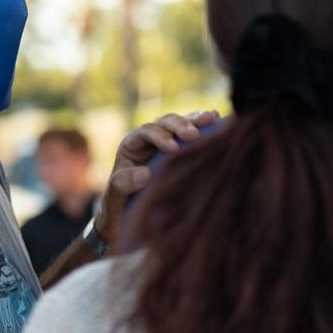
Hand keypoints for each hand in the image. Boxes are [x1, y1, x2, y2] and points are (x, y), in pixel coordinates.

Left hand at [94, 111, 220, 245]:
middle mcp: (151, 139)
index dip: (160, 137)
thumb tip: (146, 173)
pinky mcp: (185, 149)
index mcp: (133, 145)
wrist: (133, 214)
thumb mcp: (116, 196)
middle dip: (180, 126)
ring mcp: (170, 141)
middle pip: (166, 122)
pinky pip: (195, 132)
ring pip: (182, 123)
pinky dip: (206, 125)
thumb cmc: (122, 204)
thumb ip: (123, 183)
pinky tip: (217, 118)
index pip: (146, 132)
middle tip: (193, 135)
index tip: (173, 149)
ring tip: (211, 119)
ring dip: (196, 121)